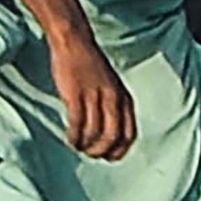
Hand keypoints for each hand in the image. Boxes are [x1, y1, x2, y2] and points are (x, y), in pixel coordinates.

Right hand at [42, 19, 134, 159]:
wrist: (75, 42)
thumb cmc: (90, 64)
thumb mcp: (112, 86)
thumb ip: (113, 106)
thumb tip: (108, 132)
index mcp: (124, 98)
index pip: (129, 134)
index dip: (119, 150)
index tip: (109, 158)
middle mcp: (113, 99)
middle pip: (112, 137)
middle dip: (101, 151)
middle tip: (90, 154)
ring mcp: (94, 97)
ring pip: (94, 134)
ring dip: (85, 146)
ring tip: (78, 146)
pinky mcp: (76, 95)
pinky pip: (77, 124)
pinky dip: (74, 136)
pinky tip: (70, 138)